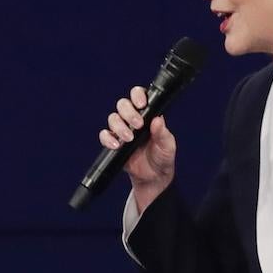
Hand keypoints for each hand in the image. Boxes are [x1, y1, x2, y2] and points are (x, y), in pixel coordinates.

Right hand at [97, 86, 177, 208]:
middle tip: (138, 125)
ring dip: (119, 126)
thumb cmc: (162, 157)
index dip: (137, 95)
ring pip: (113, 118)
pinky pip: (104, 135)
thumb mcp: (167, 145)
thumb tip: (157, 119)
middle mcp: (133, 119)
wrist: (153, 177)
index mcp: (148, 115)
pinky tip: (116, 145)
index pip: (139, 96)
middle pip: (123, 104)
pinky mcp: (113, 143)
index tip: (141, 104)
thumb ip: (162, 133)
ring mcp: (122, 130)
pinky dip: (108, 139)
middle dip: (128, 113)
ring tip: (129, 138)